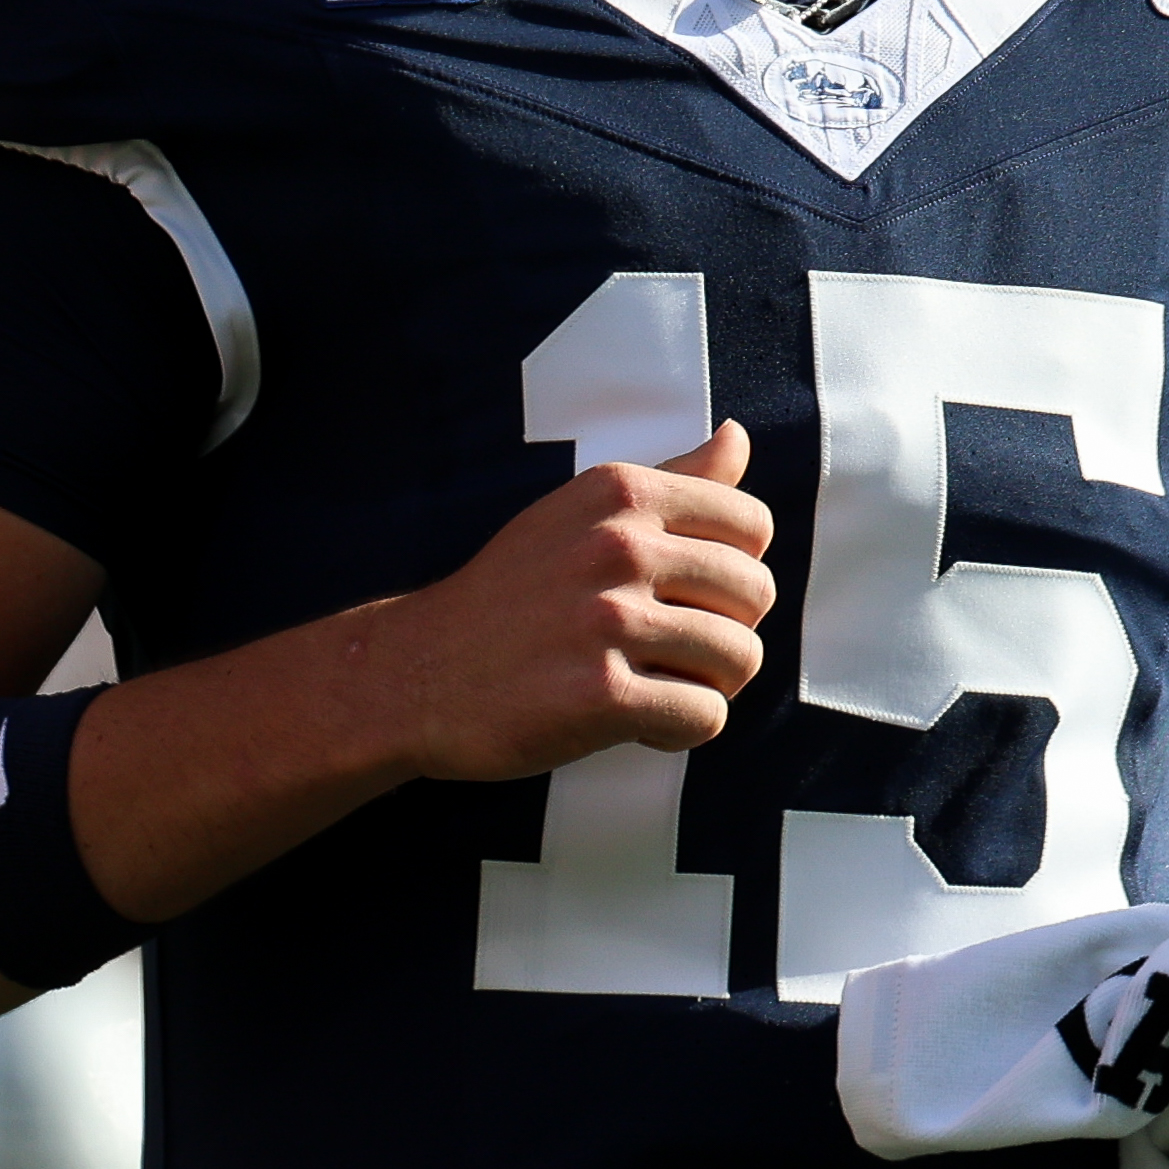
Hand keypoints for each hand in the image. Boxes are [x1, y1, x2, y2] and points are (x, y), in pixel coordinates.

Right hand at [370, 425, 777, 778]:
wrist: (414, 674)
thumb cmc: (509, 597)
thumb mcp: (579, 514)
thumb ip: (670, 480)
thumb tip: (738, 437)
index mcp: (621, 495)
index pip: (752, 526)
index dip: (735, 570)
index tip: (691, 596)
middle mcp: (618, 548)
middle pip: (754, 595)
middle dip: (729, 631)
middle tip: (676, 653)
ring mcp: (608, 622)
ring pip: (739, 658)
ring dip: (709, 686)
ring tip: (659, 687)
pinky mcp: (600, 696)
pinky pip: (704, 716)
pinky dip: (680, 731)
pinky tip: (639, 725)